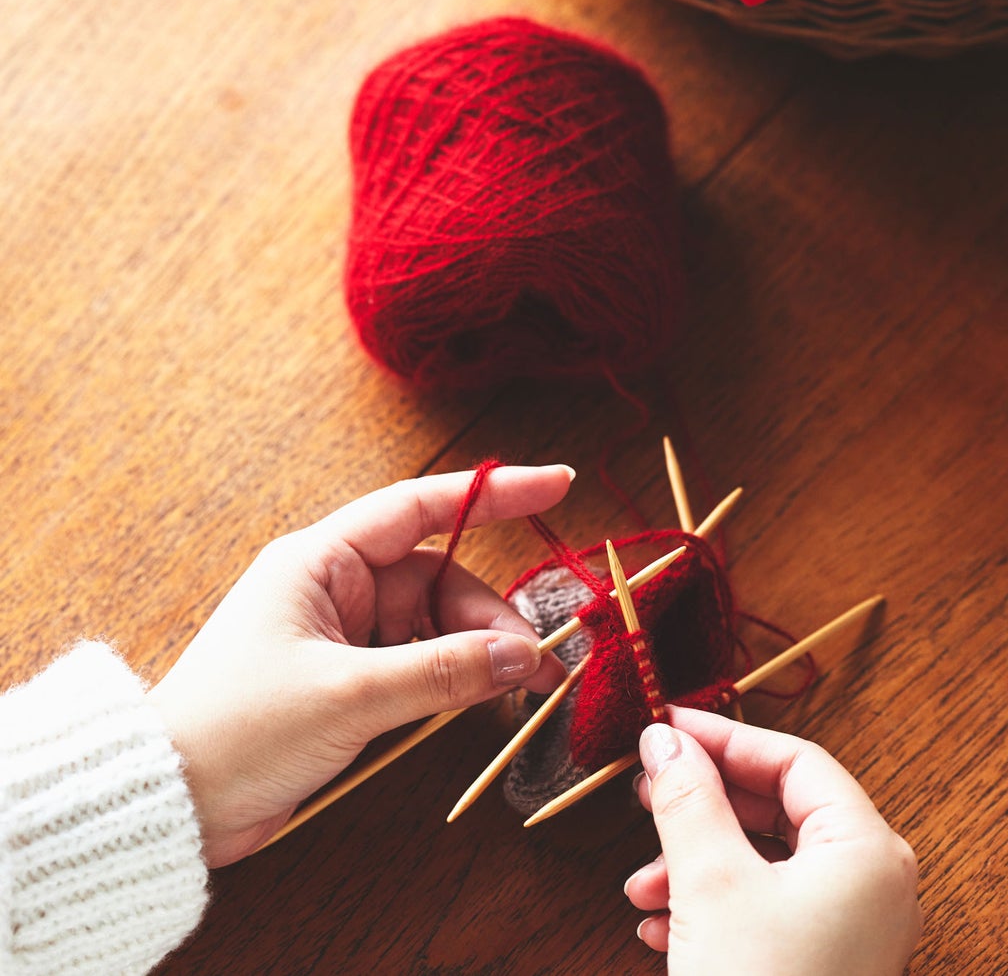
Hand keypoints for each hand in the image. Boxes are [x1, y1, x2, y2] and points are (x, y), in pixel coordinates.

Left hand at [146, 464, 571, 865]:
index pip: (421, 506)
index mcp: (322, 561)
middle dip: (492, 616)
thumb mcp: (347, 695)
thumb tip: (522, 654)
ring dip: (480, 653)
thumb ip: (441, 671)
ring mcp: (343, 636)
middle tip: (536, 662)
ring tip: (521, 688)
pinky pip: (420, 665)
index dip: (493, 493)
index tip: (556, 484)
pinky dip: (454, 680)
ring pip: (437, 626)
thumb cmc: (237, 730)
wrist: (168, 805)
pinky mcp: (347, 682)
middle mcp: (336, 588)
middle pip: (441, 580)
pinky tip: (482, 702)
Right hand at [626, 707, 921, 974]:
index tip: (664, 727)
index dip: (725, 737)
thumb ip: (687, 798)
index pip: (795, 758)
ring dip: (697, 862)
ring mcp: (853, 930)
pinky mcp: (825, 967)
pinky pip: (769, 910)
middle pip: (781, 807)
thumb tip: (664, 737)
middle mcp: (873, 883)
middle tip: (644, 793)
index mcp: (868, 849)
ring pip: (768, 863)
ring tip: (640, 887)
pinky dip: (715, 906)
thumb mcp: (710, 885)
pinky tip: (660, 928)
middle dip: (704, 805)